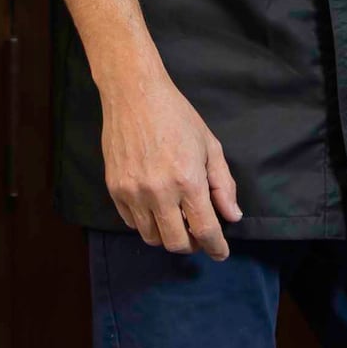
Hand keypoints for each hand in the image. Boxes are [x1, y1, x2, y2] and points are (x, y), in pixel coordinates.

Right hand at [102, 64, 243, 257]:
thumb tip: (232, 216)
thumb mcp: (209, 146)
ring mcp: (133, 192)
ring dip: (168, 236)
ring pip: (151, 237)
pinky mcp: (115, 189)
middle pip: (176, 243)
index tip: (220, 253)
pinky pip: (132, 223)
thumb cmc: (176, 116)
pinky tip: (156, 209)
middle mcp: (159, 192)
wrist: (134, 94)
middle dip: (192, 245)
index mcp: (187, 180)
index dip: (216, 248)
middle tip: (198, 235)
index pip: (205, 230)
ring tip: (177, 221)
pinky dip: (147, 224)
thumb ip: (223, 185)